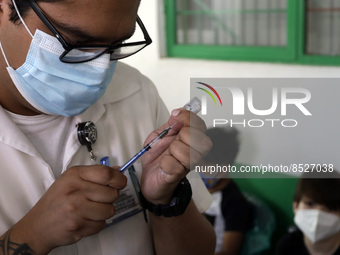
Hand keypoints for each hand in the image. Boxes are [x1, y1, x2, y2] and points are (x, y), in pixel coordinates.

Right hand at [11, 165, 126, 253]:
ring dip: (103, 212)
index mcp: (75, 175)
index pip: (106, 174)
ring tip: (90, 211)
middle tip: (97, 200)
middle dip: (109, 198)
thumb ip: (95, 175)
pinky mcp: (78, 226)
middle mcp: (75, 191)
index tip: (120, 183)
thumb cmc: (57, 201)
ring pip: (110, 210)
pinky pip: (102, 224)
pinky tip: (85, 220)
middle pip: (112, 194)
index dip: (119, 179)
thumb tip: (118, 171)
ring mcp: (76, 210)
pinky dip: (96, 224)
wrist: (38, 226)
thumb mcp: (71, 180)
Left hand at [140, 109, 211, 204]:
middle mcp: (194, 151)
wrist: (148, 176)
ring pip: (190, 153)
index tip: (175, 117)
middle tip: (174, 140)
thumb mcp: (160, 134)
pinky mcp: (179, 175)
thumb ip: (170, 124)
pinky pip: (175, 165)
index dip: (188, 118)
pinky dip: (165, 162)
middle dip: (184, 135)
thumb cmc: (156, 155)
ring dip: (174, 150)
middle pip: (203, 141)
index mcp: (191, 138)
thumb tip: (178, 113)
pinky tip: (163, 164)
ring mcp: (188, 164)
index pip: (200, 125)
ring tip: (168, 153)